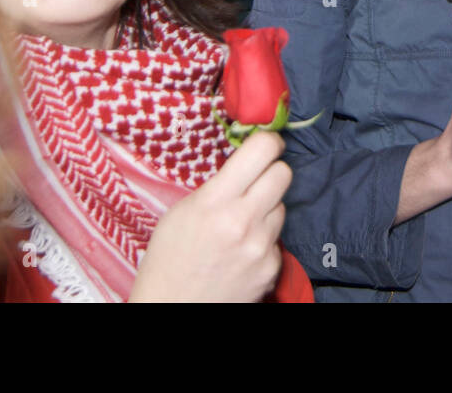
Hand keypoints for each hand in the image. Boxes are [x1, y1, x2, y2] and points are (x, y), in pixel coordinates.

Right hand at [129, 130, 290, 301]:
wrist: (172, 309)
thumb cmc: (169, 258)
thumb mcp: (183, 211)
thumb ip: (218, 186)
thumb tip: (247, 164)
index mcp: (215, 201)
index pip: (262, 150)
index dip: (268, 142)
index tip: (267, 145)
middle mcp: (243, 221)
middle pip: (283, 174)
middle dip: (272, 172)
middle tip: (258, 181)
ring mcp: (261, 247)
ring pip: (282, 207)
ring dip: (267, 210)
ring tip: (241, 226)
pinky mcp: (272, 269)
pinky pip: (278, 241)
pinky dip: (264, 242)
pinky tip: (242, 253)